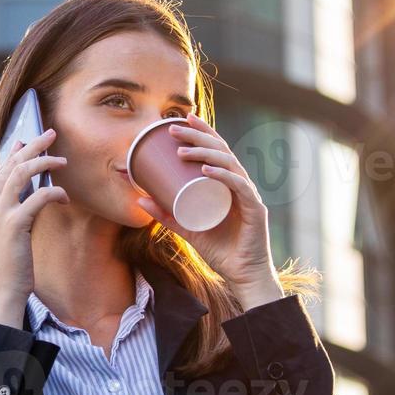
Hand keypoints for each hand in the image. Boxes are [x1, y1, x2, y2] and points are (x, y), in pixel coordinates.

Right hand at [0, 128, 69, 307]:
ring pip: (22, 173)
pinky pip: (39, 197)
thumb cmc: (5, 269)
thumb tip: (28, 195)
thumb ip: (8, 214)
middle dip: (32, 146)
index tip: (26, 142)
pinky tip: (64, 197)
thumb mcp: (1, 236)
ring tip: (61, 159)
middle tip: (49, 134)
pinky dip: (54, 193)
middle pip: (10, 166)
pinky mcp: (14, 223)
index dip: (14, 155)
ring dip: (44, 162)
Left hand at [135, 111, 280, 299]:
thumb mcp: (187, 228)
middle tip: (174, 128)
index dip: (202, 131)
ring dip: (205, 153)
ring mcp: (249, 195)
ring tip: (182, 150)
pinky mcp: (255, 210)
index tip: (181, 118)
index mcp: (229, 184)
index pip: (217, 150)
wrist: (242, 276)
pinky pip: (239, 187)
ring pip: (229, 164)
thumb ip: (166, 215)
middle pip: (222, 151)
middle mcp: (241, 185)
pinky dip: (223, 175)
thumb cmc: (220, 250)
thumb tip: (139, 198)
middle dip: (197, 136)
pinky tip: (207, 169)